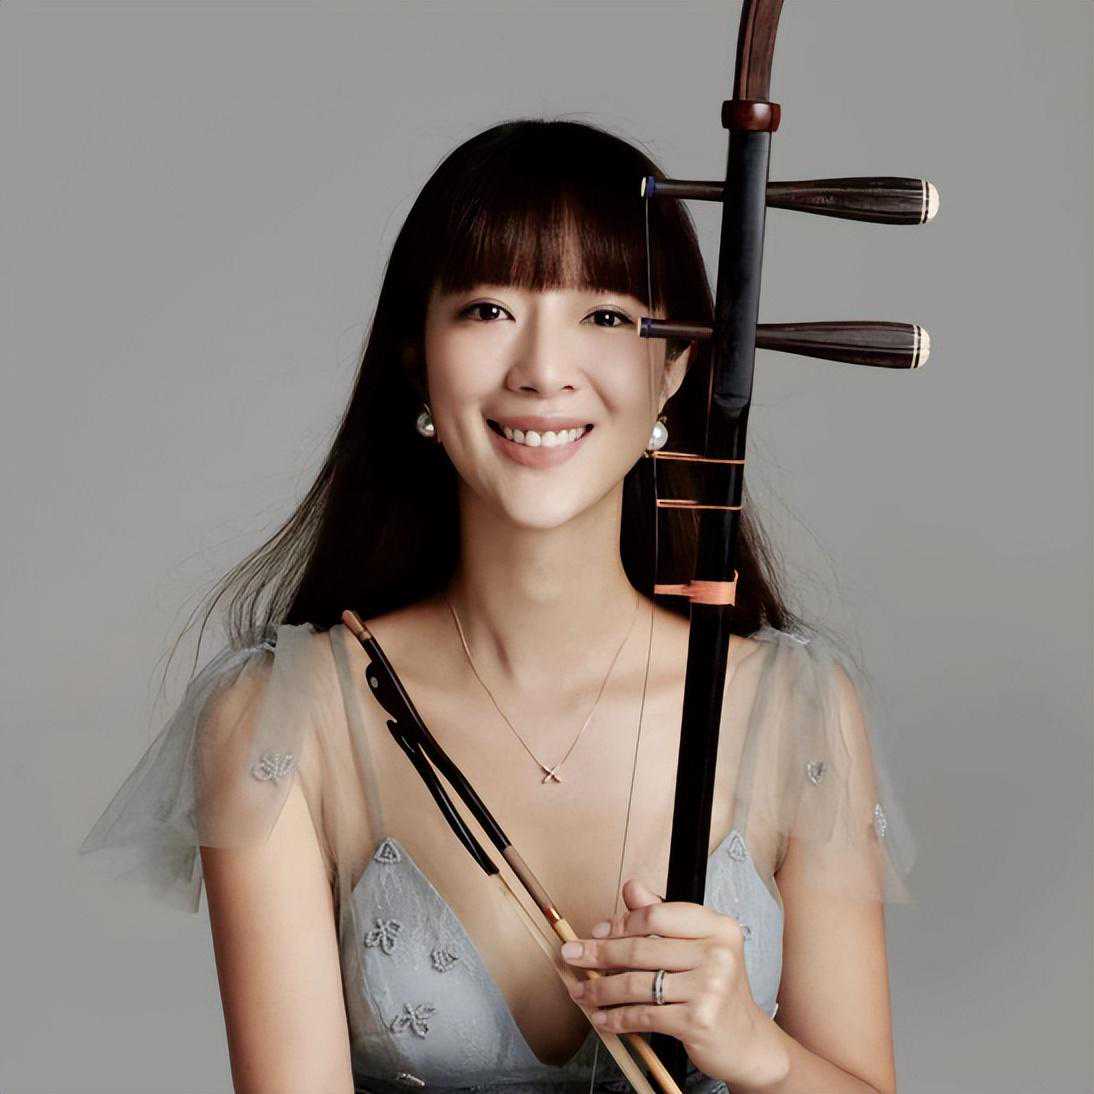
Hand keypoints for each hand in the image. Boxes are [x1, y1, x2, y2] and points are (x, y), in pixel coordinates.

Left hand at [559, 878, 786, 1086]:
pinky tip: (603, 1019)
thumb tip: (630, 887)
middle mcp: (717, 953)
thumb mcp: (696, 946)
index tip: (596, 932)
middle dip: (599, 954)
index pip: (655, 915)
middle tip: (572, 956)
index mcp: (716, 926)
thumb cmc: (716, 988)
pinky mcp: (698, 1020)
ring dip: (601, 989)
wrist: (746, 1041)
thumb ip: (662, 916)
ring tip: (582, 993)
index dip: (620, 923)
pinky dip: (617, 1018)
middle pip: (641, 949)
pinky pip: (644, 1015)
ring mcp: (709, 987)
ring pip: (637, 984)